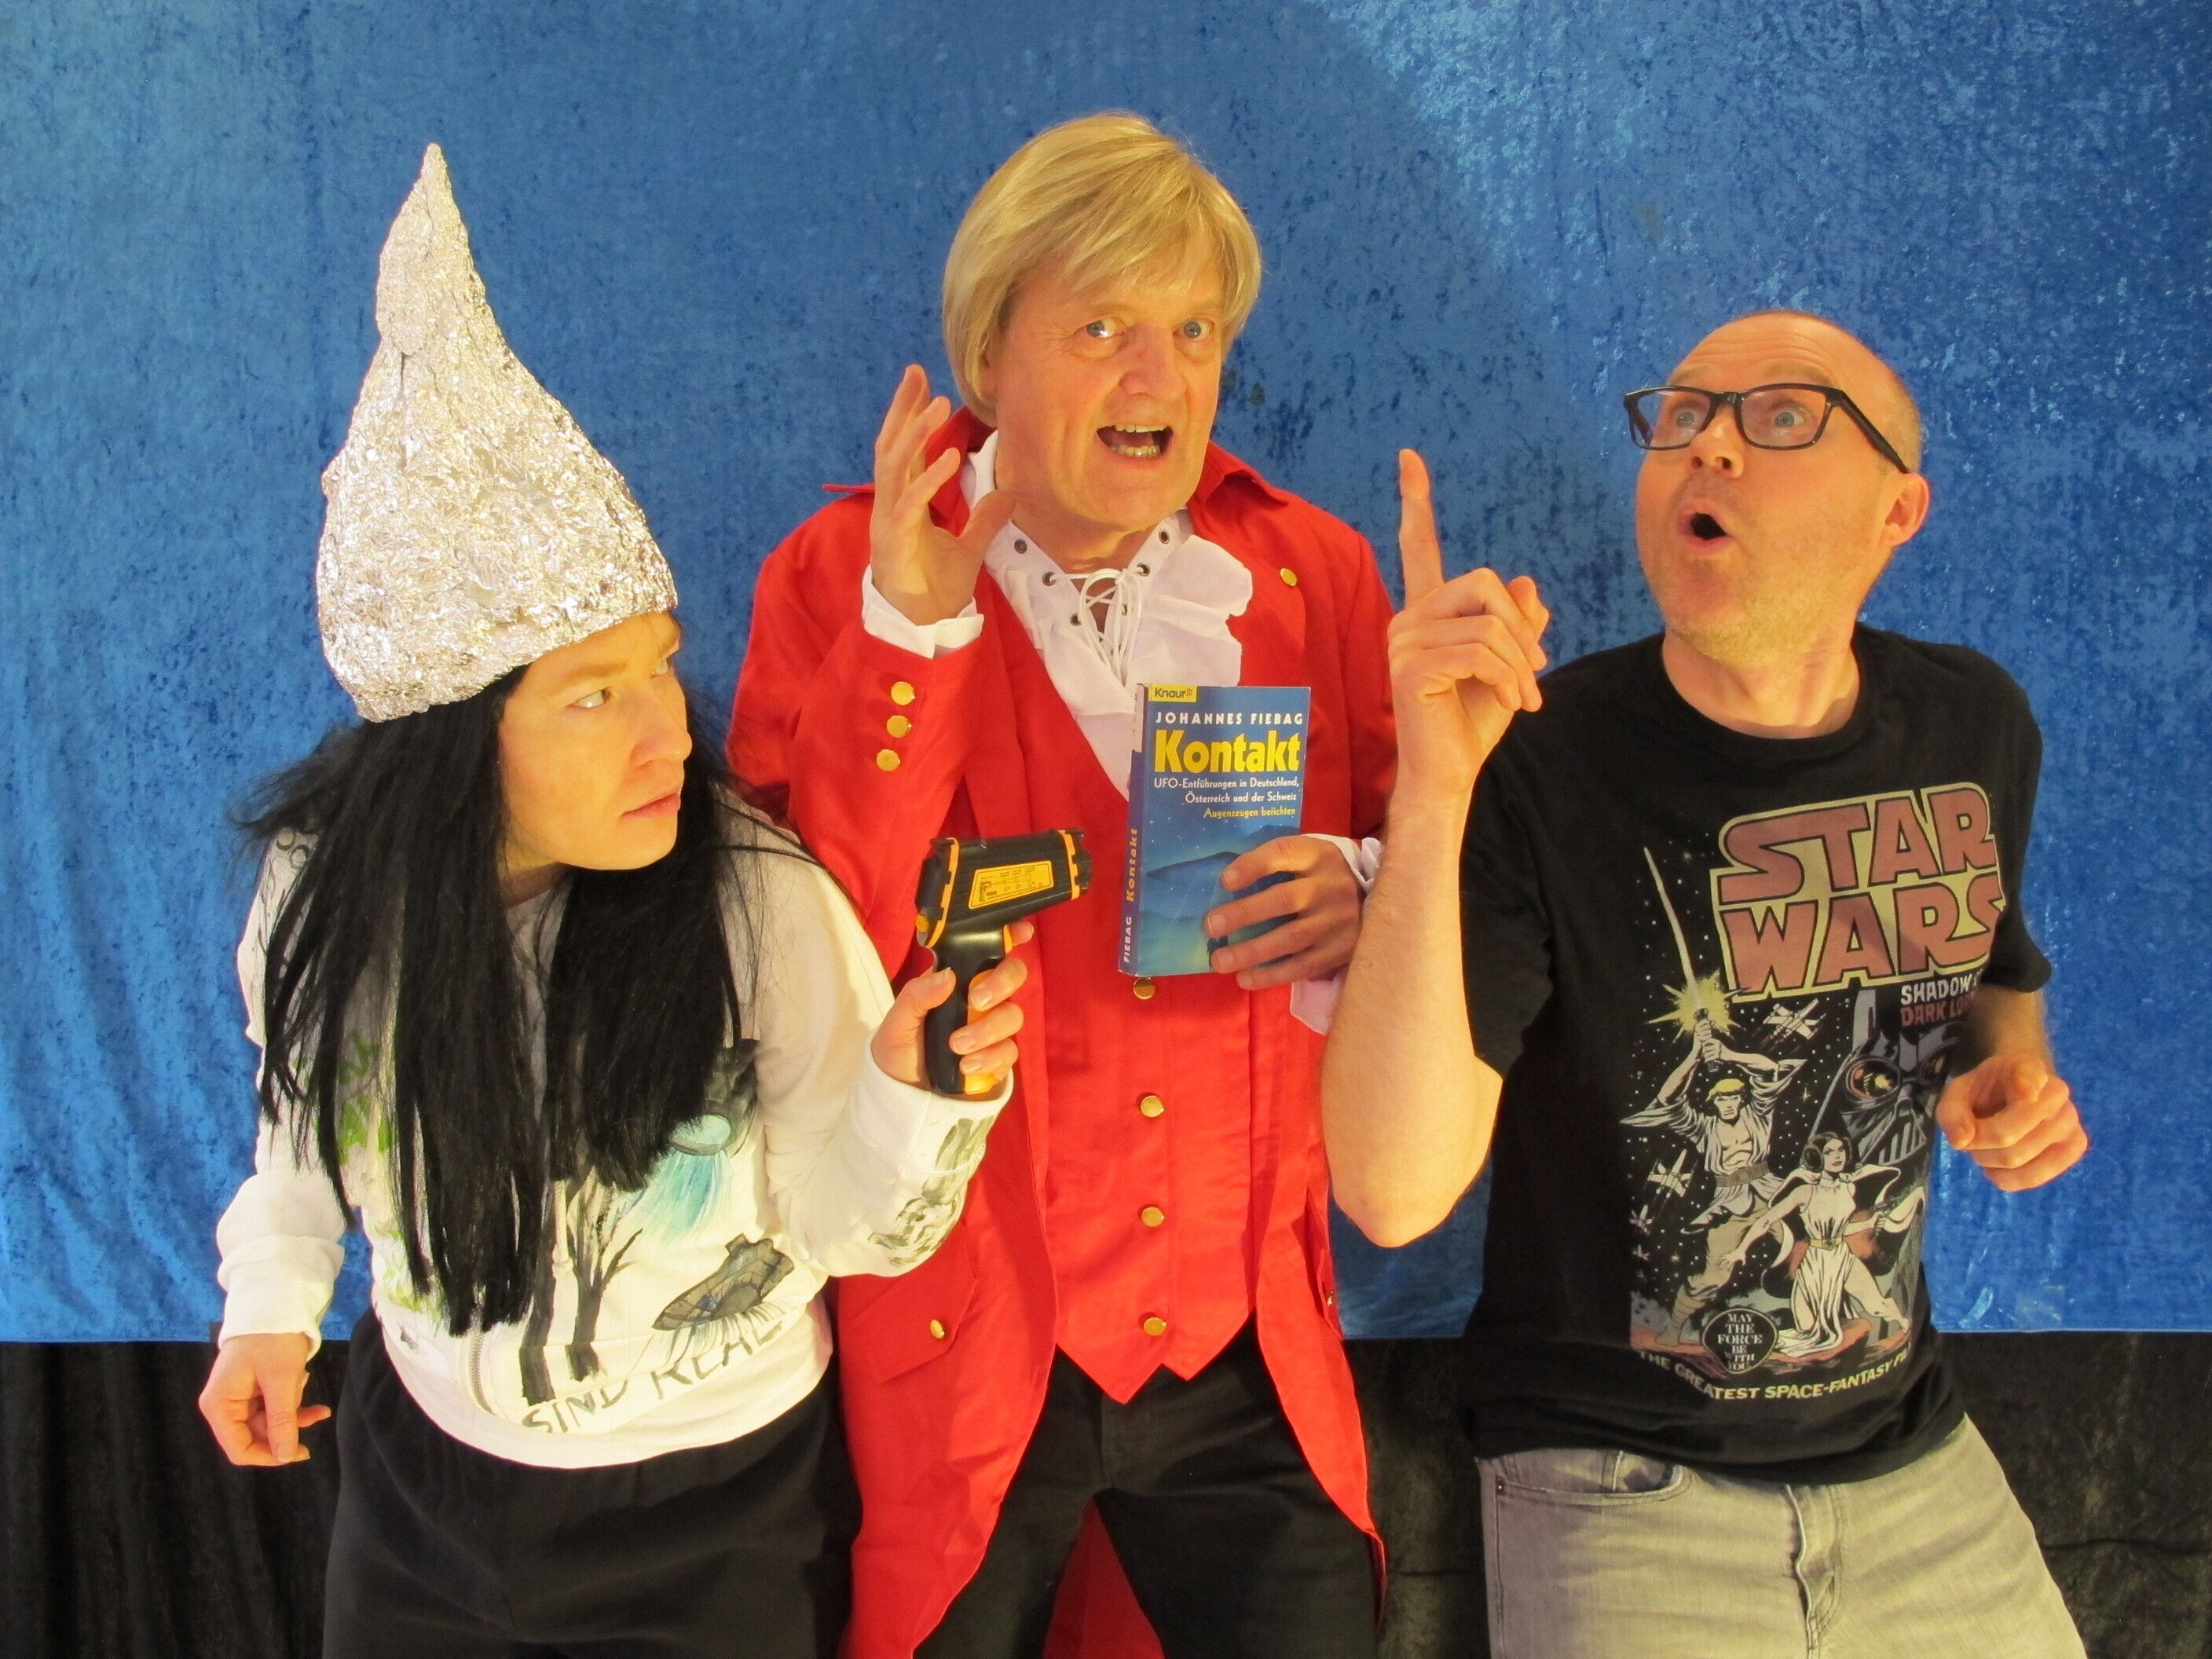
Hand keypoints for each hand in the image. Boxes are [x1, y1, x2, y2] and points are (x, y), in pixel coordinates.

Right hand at [199, 1332, 326, 1466]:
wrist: (275, 1303)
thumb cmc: (273, 1339)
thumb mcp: (281, 1381)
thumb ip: (282, 1421)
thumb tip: (286, 1456)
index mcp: (219, 1405)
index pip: (239, 1448)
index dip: (268, 1456)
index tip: (298, 1452)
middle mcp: (223, 1405)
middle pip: (256, 1436)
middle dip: (286, 1426)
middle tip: (315, 1413)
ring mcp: (238, 1397)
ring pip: (268, 1422)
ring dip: (292, 1410)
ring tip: (303, 1380)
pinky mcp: (253, 1389)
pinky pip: (272, 1407)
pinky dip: (292, 1401)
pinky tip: (305, 1381)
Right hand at [869, 365, 1016, 625]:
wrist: (923, 627)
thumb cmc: (935, 589)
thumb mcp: (969, 547)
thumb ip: (984, 520)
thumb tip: (1008, 495)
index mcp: (903, 503)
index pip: (903, 449)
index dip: (910, 416)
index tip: (922, 383)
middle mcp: (891, 505)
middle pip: (891, 446)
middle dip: (902, 409)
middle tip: (915, 373)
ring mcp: (889, 521)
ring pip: (894, 467)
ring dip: (916, 434)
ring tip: (937, 405)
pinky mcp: (894, 541)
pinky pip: (910, 503)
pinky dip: (928, 478)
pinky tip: (950, 457)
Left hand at [871, 920, 1033, 1090]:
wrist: (903, 1094)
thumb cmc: (899, 1047)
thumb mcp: (897, 1020)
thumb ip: (917, 996)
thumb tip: (948, 977)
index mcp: (958, 979)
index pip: (988, 949)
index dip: (1011, 934)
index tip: (1021, 931)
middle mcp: (982, 998)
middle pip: (1014, 975)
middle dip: (1001, 984)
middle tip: (977, 1001)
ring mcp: (993, 1027)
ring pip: (1013, 1016)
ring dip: (987, 1030)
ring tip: (957, 1046)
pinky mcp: (999, 1058)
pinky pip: (1009, 1051)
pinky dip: (989, 1058)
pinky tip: (966, 1066)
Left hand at [1204, 836, 1363, 989]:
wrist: (1378, 900)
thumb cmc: (1323, 876)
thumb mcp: (1306, 856)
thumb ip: (1274, 863)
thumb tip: (1225, 884)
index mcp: (1318, 855)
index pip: (1283, 854)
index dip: (1253, 866)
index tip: (1225, 881)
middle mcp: (1330, 886)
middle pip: (1285, 899)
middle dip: (1244, 913)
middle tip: (1211, 926)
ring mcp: (1337, 921)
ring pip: (1292, 937)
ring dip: (1252, 951)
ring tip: (1219, 961)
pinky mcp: (1339, 950)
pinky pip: (1302, 965)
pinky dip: (1271, 974)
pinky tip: (1245, 978)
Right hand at [1388, 449, 1549, 801]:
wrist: (1449, 772)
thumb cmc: (1472, 722)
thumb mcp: (1510, 667)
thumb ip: (1516, 625)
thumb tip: (1526, 584)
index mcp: (1427, 612)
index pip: (1419, 547)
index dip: (1415, 502)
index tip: (1409, 458)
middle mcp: (1407, 618)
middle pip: (1481, 581)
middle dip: (1519, 630)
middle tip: (1534, 674)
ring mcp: (1403, 641)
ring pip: (1486, 623)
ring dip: (1519, 664)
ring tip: (1525, 698)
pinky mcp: (1410, 667)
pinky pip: (1479, 651)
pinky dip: (1509, 678)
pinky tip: (1514, 704)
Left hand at [1934, 1055, 2088, 1191]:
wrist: (2019, 1093)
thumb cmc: (1987, 1092)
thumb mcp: (1960, 1092)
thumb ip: (1952, 1111)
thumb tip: (1961, 1141)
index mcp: (2025, 1067)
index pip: (2029, 1076)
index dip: (2028, 1085)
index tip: (2027, 1093)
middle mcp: (2056, 1091)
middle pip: (2006, 1135)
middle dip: (1977, 1145)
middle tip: (1970, 1138)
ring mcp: (2071, 1119)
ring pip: (2018, 1159)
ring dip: (1989, 1162)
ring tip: (1986, 1149)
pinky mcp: (2076, 1146)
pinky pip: (2036, 1176)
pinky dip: (2007, 1178)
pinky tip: (1999, 1167)